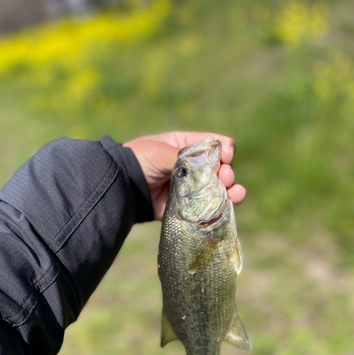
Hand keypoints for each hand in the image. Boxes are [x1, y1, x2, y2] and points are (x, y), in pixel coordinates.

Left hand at [124, 131, 245, 220]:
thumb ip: (186, 156)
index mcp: (186, 147)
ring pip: (219, 189)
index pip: (214, 144)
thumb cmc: (138, 161)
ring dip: (231, 190)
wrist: (121, 187)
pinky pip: (207, 207)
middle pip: (221, 168)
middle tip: (225, 178)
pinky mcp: (188, 207)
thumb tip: (211, 164)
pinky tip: (227, 206)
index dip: (224, 149)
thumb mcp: (161, 152)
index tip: (226, 156)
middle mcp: (192, 167)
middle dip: (228, 172)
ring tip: (236, 194)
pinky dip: (220, 207)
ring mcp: (191, 188)